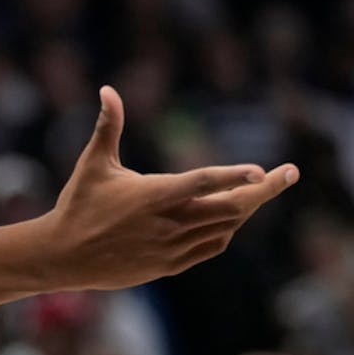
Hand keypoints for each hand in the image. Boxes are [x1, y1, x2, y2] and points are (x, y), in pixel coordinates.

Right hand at [42, 86, 297, 289]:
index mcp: (153, 195)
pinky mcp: (170, 264)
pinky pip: (211, 247)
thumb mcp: (93, 163)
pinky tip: (231, 217)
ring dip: (246, 209)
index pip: (204, 183)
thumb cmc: (78, 204)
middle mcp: (169, 223)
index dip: (235, 176)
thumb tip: (107, 89)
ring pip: (226, 228)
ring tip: (260, 189)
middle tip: (289, 173)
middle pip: (231, 208)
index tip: (264, 170)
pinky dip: (227, 231)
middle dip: (264, 190)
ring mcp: (172, 247)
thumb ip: (108, 126)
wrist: (64, 255)